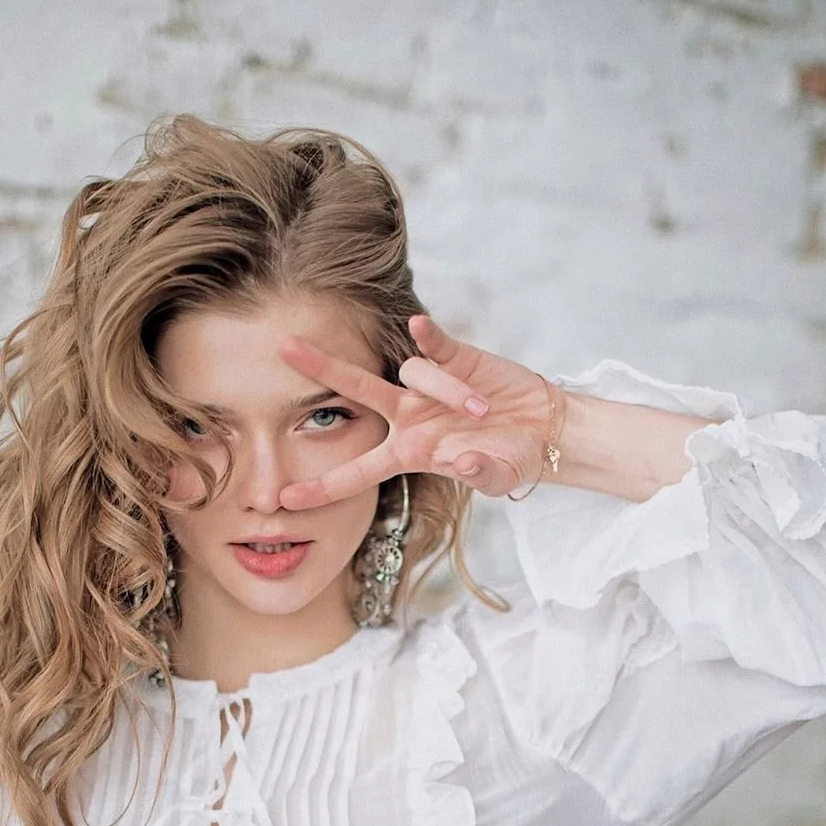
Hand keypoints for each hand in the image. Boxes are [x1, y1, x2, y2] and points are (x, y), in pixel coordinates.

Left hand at [275, 314, 555, 507]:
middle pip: (355, 392)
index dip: (323, 486)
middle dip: (321, 370)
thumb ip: (479, 474)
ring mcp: (428, 385)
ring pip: (413, 373)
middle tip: (283, 348)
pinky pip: (431, 343)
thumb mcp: (497, 478)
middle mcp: (408, 416)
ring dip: (447, 391)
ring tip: (483, 410)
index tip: (284, 499)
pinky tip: (418, 326)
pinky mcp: (455, 356)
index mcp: (409, 453)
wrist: (542, 428)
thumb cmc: (512, 461)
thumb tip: (465, 463)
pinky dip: (425, 335)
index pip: (357, 472)